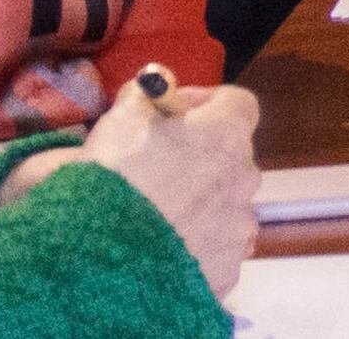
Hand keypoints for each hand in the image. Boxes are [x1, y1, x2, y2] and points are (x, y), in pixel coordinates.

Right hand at [61, 84, 260, 296]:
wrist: (103, 264)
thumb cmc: (116, 180)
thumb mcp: (122, 119)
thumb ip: (147, 92)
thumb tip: (159, 79)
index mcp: (227, 135)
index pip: (237, 103)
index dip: (205, 103)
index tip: (171, 113)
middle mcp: (245, 178)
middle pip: (231, 156)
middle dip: (200, 156)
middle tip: (157, 168)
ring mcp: (238, 227)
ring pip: (227, 205)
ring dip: (201, 203)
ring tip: (156, 215)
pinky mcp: (225, 268)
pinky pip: (216, 249)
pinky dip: (196, 246)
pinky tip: (162, 250)